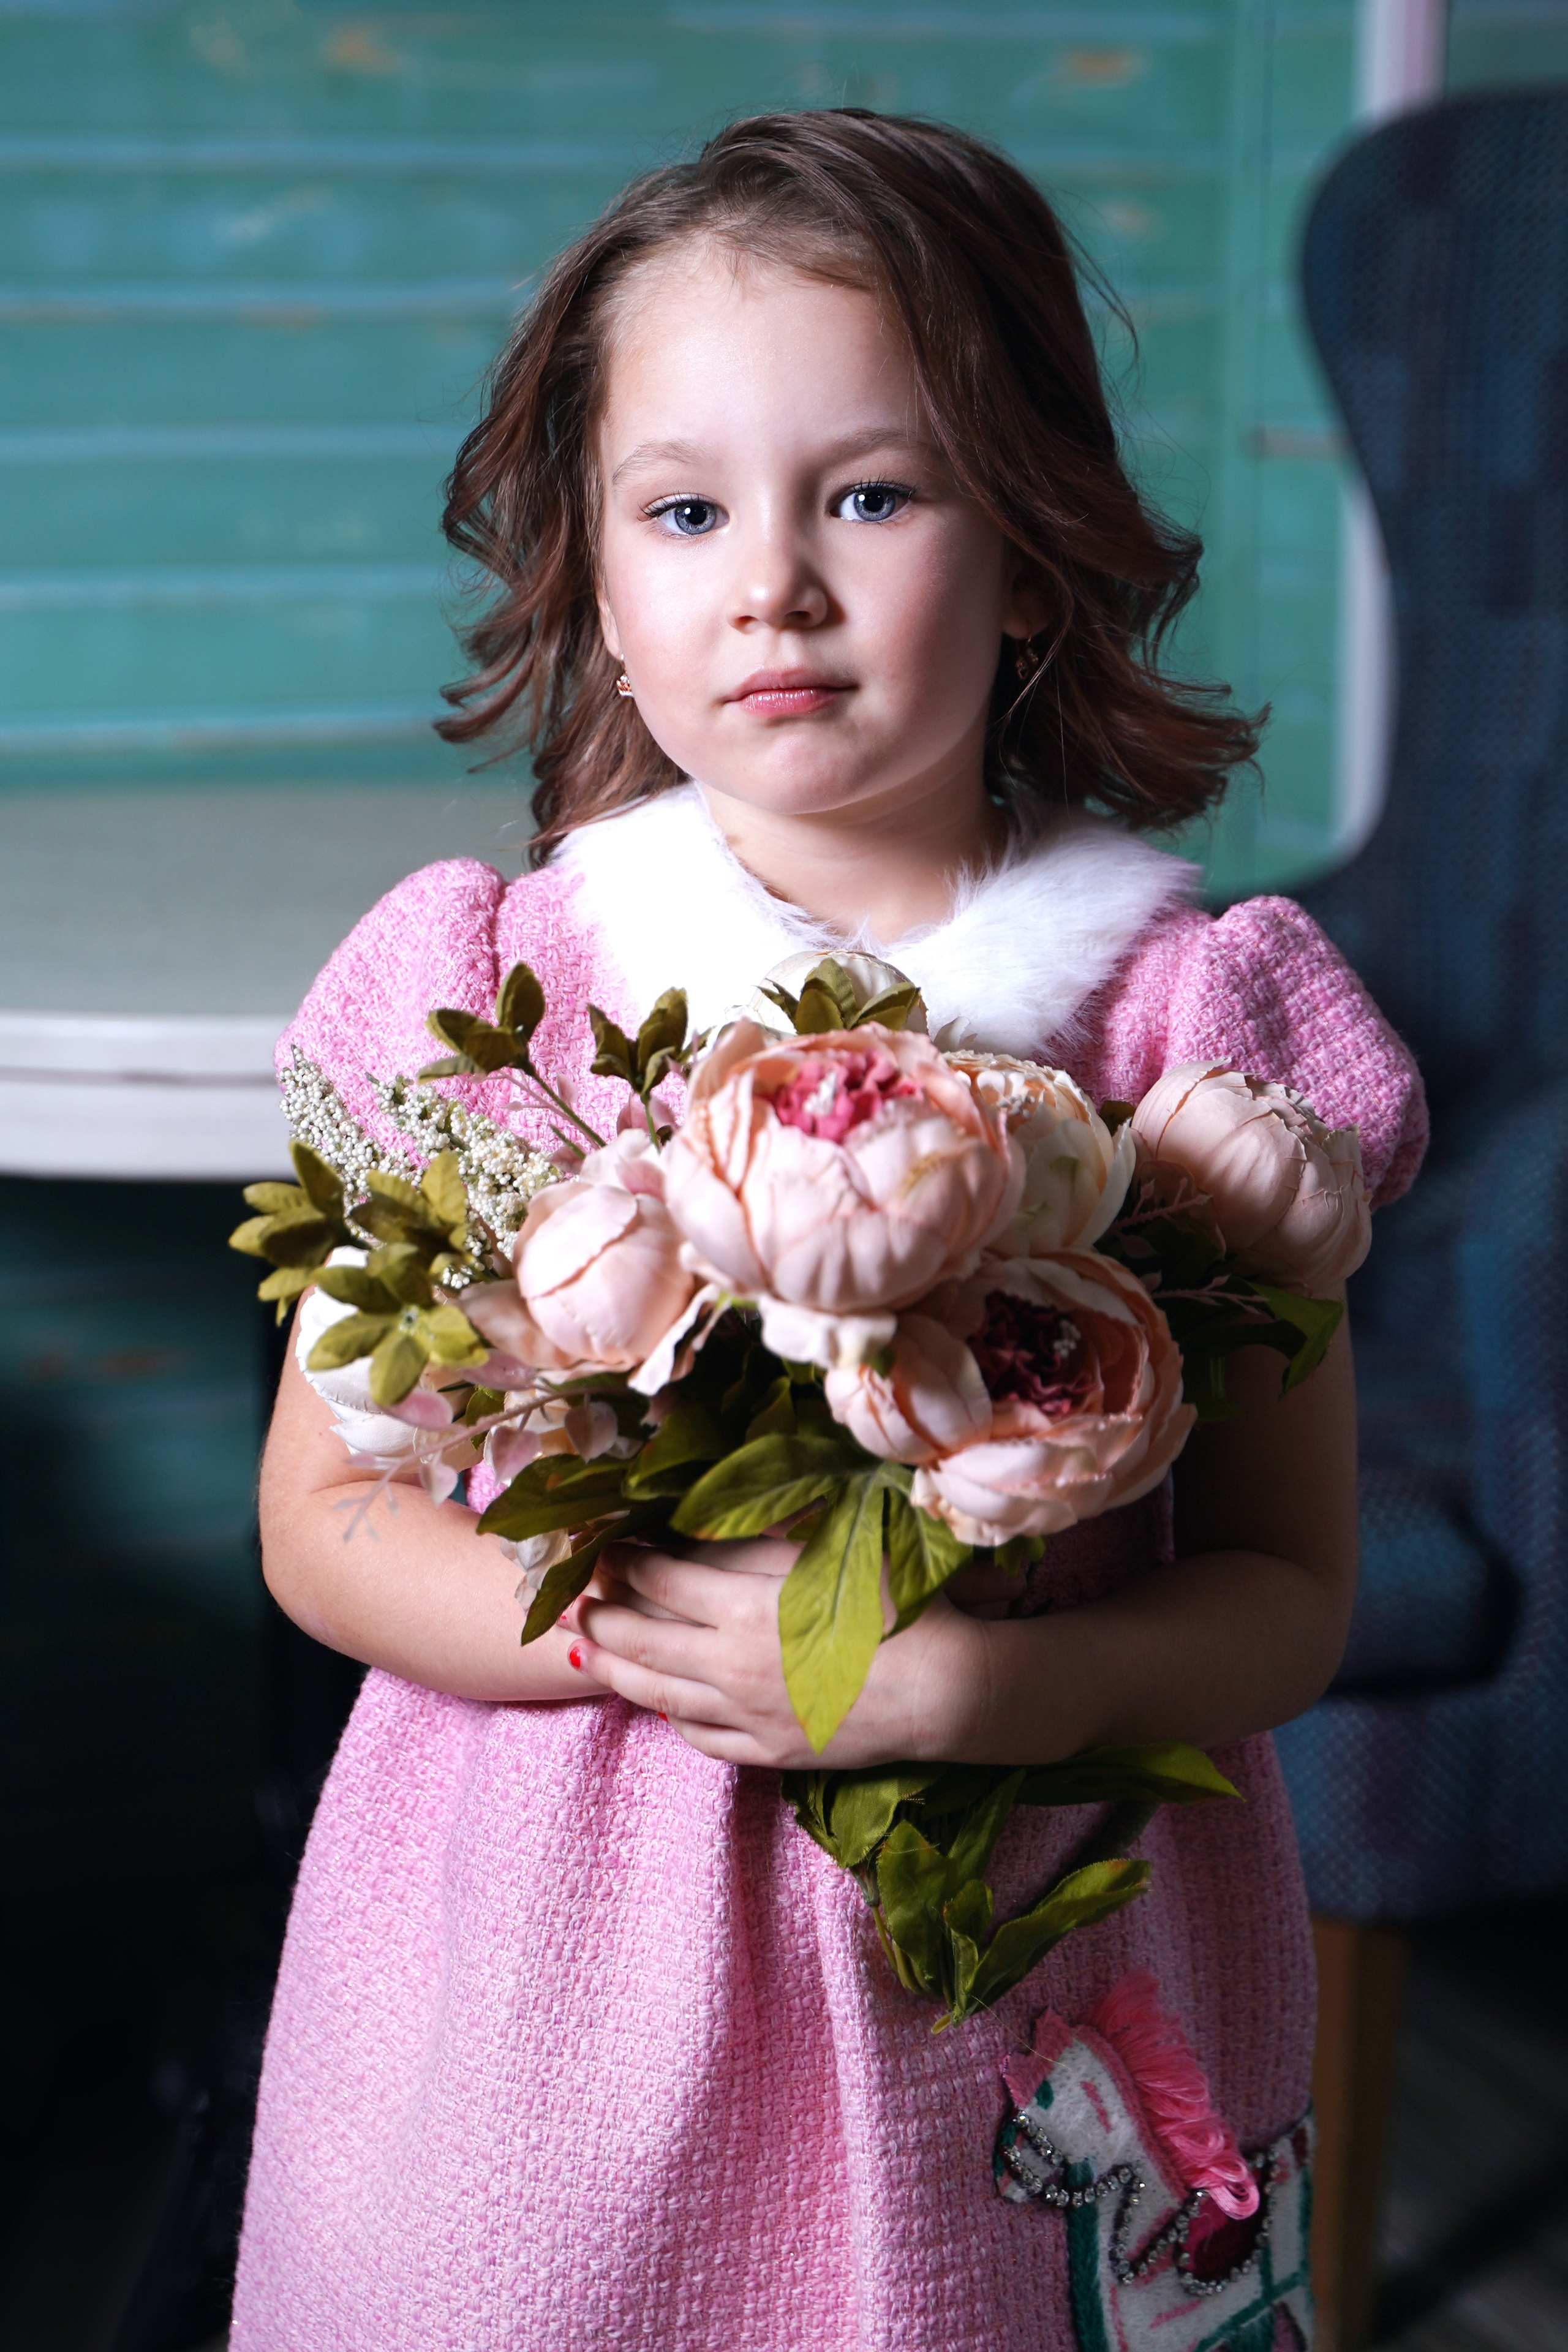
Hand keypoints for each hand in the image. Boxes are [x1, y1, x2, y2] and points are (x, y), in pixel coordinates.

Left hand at [571, 1537, 990, 1768]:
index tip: (596, 1545)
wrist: (945, 1688)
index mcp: (743, 1607)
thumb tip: (708, 1514)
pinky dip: (674, 1719)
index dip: (621, 1560)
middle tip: (566, 1599)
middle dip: (599, 1614)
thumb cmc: (895, 1606)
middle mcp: (731, 1664)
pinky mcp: (770, 1751)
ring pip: (659, 1693)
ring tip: (584, 1652)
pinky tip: (661, 1706)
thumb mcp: (829, 1550)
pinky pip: (704, 1738)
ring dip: (615, 1669)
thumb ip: (763, 1532)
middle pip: (642, 1639)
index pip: (659, 1579)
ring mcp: (747, 1715)